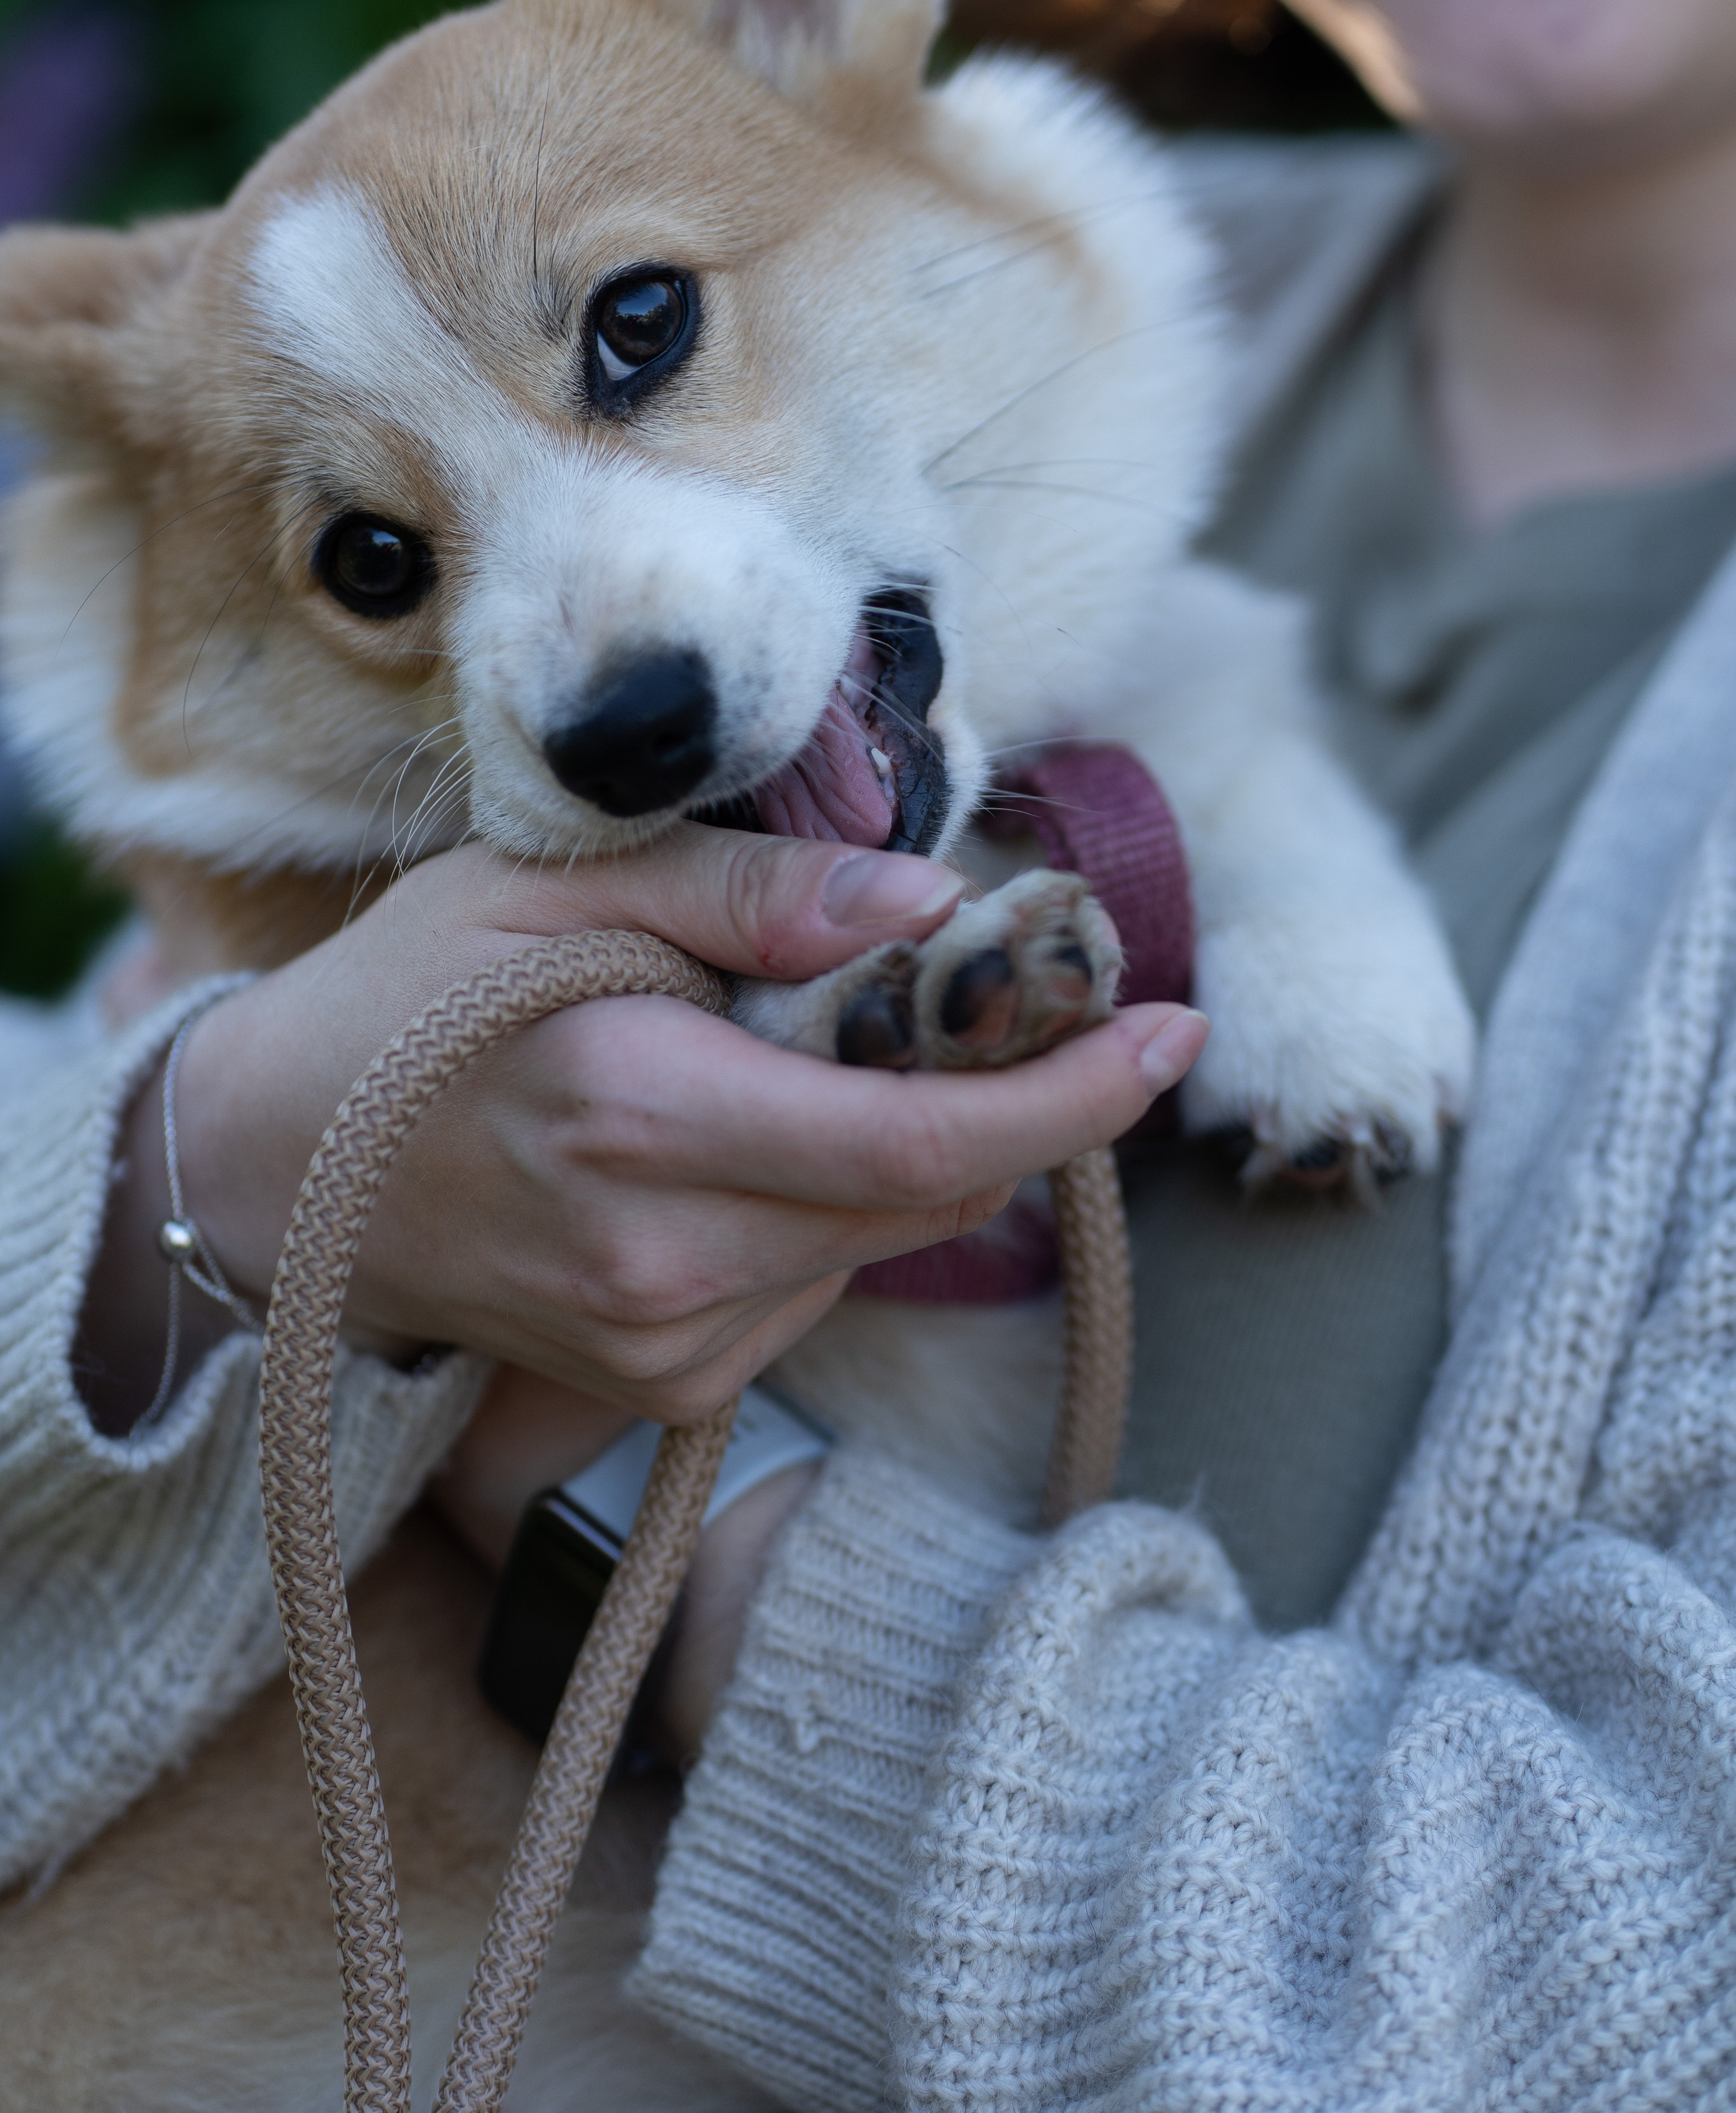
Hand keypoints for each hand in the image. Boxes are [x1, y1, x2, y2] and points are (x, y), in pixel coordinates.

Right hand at [85, 828, 1205, 1432]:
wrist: (276, 1172)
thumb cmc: (415, 998)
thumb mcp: (558, 888)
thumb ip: (753, 896)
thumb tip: (933, 906)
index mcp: (643, 1120)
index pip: (918, 1142)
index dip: (1069, 1097)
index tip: (1173, 1030)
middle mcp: (664, 1264)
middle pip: (923, 1196)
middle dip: (1012, 1100)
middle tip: (1040, 999)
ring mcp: (663, 1347)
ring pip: (877, 1241)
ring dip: (905, 1147)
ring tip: (812, 1055)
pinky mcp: (660, 1389)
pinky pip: (813, 1284)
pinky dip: (830, 1203)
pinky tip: (745, 1140)